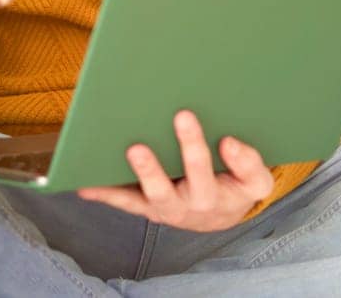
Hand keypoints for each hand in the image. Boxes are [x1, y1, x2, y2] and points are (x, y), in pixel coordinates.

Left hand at [77, 111, 273, 231]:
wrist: (220, 215)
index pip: (206, 171)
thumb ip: (250, 164)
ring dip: (126, 181)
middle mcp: (184, 207)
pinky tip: (84, 183)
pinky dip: (104, 194)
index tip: (201, 125)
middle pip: (166, 191)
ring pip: (142, 198)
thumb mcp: (255, 181)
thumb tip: (229, 143)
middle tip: (140, 145)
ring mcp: (162, 209)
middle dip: (153, 169)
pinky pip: (124, 202)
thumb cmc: (235, 188)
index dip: (201, 150)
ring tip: (117, 156)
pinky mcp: (145, 207)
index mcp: (213, 197)